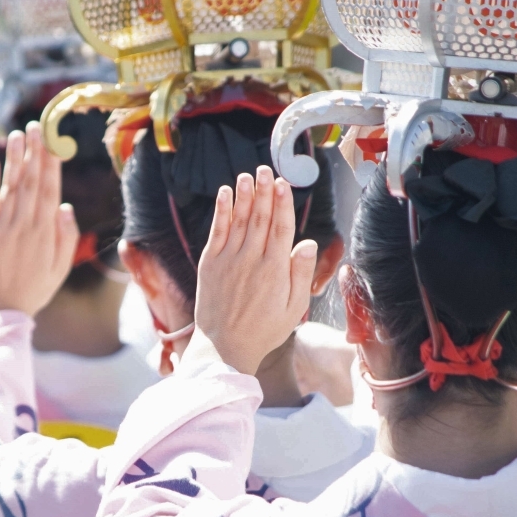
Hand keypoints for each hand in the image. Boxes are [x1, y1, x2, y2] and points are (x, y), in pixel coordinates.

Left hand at [0, 122, 78, 317]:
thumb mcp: (60, 268)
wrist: (0, 309)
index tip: (54, 141)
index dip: (52, 163)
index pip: (51, 188)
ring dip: (14, 159)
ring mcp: (3, 226)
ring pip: (11, 186)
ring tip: (17, 134)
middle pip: (32, 181)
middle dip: (35, 152)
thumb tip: (65, 207)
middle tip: (37, 126)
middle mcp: (24, 224)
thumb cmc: (34, 289)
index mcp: (46, 231)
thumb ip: (65, 237)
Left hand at [186, 166, 317, 376]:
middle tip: (266, 169)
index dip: (283, 203)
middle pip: (260, 217)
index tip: (284, 183)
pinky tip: (224, 193)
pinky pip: (216, 231)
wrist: (224, 347)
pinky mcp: (210, 264)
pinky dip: (221, 211)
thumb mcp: (294, 307)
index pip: (281, 227)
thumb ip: (300, 273)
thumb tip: (306, 242)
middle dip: (264, 191)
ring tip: (248, 175)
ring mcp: (228, 260)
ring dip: (244, 195)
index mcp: (275, 269)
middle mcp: (251, 259)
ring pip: (238, 220)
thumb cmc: (264, 329)